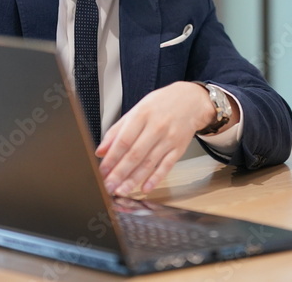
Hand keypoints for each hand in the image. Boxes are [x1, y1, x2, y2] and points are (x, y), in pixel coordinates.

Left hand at [96, 81, 214, 195]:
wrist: (191, 100)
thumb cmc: (161, 104)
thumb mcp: (137, 110)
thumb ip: (117, 130)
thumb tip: (101, 150)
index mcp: (142, 115)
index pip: (123, 141)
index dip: (111, 158)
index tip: (102, 171)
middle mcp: (156, 127)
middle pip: (135, 155)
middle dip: (119, 173)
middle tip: (108, 186)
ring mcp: (169, 139)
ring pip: (149, 163)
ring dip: (133, 180)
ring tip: (121, 191)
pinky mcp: (179, 148)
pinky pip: (166, 166)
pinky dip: (155, 179)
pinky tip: (145, 188)